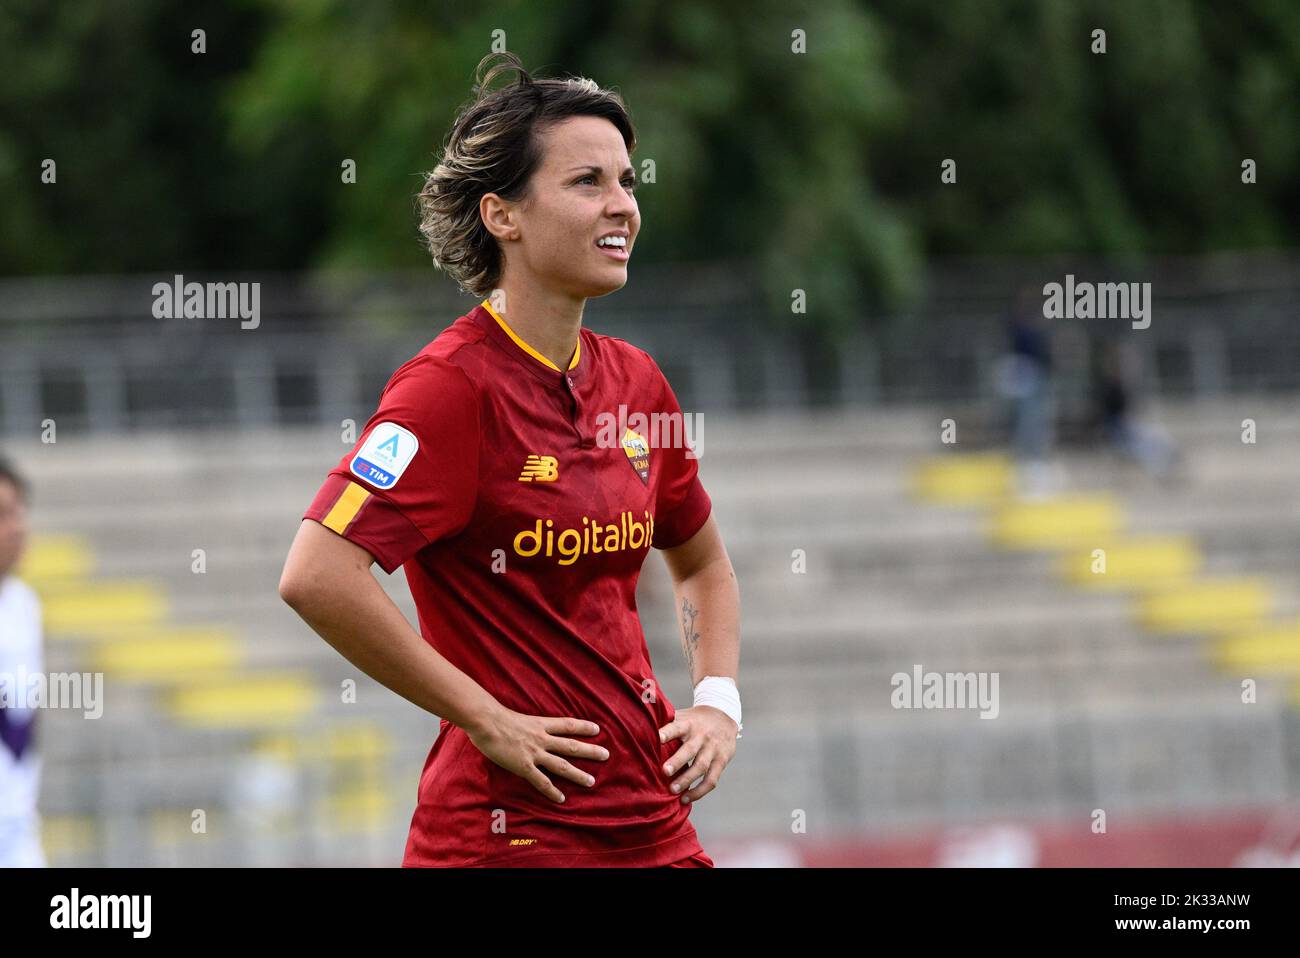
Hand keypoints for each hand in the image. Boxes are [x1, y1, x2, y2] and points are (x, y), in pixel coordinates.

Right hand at [465, 707, 608, 802]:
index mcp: (540, 724)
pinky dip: (552, 790)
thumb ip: (524, 725)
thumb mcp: (516, 716)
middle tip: (606, 755)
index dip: (583, 726)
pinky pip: (541, 781)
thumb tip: (523, 728)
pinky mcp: (524, 766)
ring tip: (591, 782)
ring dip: (577, 774)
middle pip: (571, 745)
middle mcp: (541, 738)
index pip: (567, 725)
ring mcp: (534, 753)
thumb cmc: (494, 717)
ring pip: (561, 765)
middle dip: (590, 751)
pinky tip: (561, 798)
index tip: (597, 729)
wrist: (486, 721)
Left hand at [657, 705, 737, 804]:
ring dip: (687, 780)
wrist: (724, 717)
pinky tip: (686, 799)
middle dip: (677, 761)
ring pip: (701, 766)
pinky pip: (711, 780)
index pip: (677, 727)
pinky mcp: (721, 762)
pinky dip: (699, 792)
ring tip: (673, 791)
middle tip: (664, 771)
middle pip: (690, 749)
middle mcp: (701, 736)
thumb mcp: (683, 716)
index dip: (668, 732)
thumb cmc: (695, 720)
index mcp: (688, 724)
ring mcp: (713, 750)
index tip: (658, 738)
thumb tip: (637, 729)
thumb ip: (665, 723)